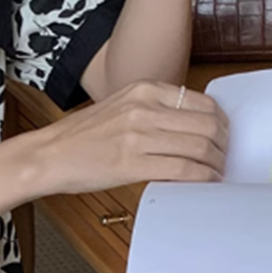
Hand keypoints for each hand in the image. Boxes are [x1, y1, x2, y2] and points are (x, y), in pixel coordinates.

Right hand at [32, 80, 228, 195]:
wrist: (48, 156)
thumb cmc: (81, 137)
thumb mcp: (120, 107)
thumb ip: (153, 110)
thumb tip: (189, 126)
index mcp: (144, 90)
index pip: (202, 103)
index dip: (220, 123)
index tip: (222, 137)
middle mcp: (144, 108)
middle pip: (207, 125)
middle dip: (222, 145)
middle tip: (223, 158)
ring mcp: (138, 135)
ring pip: (199, 147)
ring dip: (215, 164)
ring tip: (215, 173)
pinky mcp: (132, 163)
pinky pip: (182, 169)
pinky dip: (202, 178)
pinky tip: (204, 183)